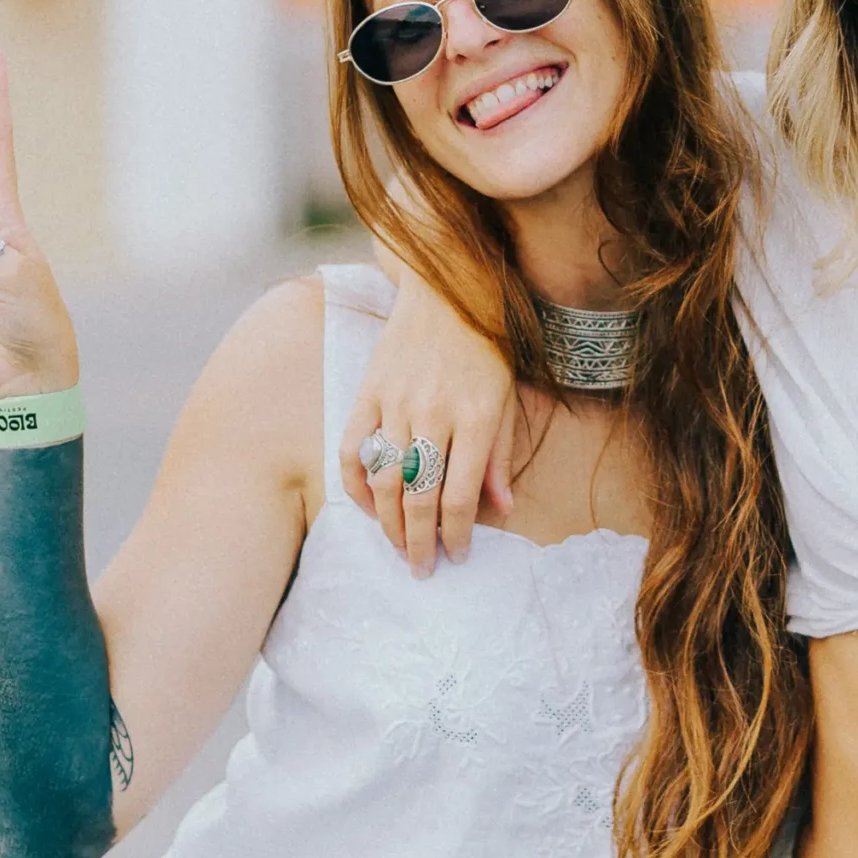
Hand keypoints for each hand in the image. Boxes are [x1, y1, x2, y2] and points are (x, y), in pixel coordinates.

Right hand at [338, 262, 516, 576]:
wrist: (447, 288)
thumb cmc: (485, 346)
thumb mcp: (505, 398)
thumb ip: (499, 455)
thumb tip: (502, 508)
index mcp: (475, 416)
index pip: (461, 494)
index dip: (458, 533)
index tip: (457, 556)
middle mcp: (434, 412)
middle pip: (419, 496)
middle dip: (419, 542)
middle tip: (421, 569)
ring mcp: (395, 401)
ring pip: (385, 479)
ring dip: (388, 523)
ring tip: (397, 546)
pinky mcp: (367, 391)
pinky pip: (352, 448)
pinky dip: (356, 484)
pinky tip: (367, 506)